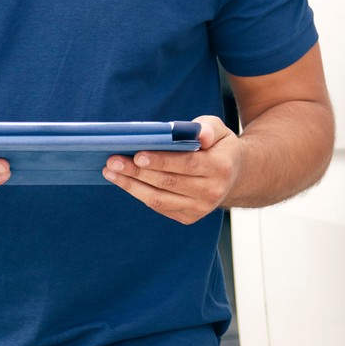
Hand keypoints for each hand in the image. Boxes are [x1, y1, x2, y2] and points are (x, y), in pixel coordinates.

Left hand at [102, 115, 240, 224]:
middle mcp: (212, 191)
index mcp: (221, 167)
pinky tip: (124, 181)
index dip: (161, 161)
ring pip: (159, 198)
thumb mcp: (219, 130)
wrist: (233, 176)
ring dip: (131, 185)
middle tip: (113, 161)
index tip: (138, 155)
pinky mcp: (189, 217)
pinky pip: (159, 206)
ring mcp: (201, 208)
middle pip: (168, 182)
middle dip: (137, 172)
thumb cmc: (217, 147)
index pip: (187, 164)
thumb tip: (199, 135)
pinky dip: (139, 194)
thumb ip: (208, 128)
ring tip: (111, 172)